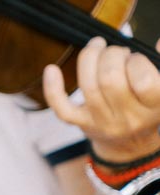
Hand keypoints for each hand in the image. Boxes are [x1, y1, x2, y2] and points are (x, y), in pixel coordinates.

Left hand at [44, 37, 159, 161]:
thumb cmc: (148, 106)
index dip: (137, 61)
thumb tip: (159, 42)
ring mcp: (102, 122)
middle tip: (115, 52)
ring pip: (89, 87)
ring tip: (97, 48)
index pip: (144, 81)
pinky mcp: (82, 123)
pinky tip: (51, 69)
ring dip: (90, 58)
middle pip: (110, 79)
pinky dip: (53, 89)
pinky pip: (62, 108)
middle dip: (111, 55)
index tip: (135, 58)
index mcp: (154, 107)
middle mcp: (128, 118)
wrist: (130, 145)